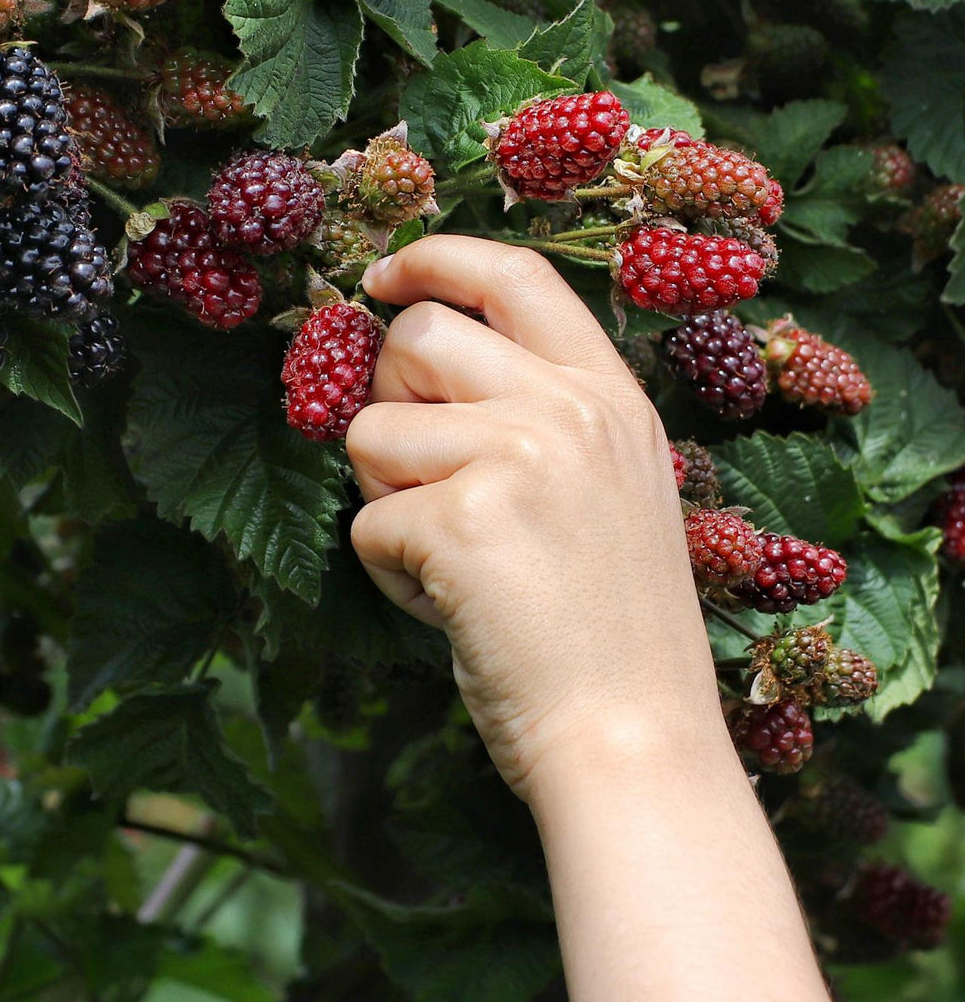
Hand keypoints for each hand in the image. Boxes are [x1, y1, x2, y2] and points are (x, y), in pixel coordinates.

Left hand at [348, 234, 723, 800]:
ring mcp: (520, 457)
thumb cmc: (613, 631)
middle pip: (418, 337)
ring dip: (386, 498)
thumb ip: (538, 415)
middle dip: (387, 397)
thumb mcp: (612, 489)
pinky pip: (366, 522)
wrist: (636, 742)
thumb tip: (417, 359)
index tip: (386, 276)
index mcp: (609, 396)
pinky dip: (389, 572)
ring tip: (451, 560)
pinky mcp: (464, 521)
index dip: (437, 259)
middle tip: (420, 474)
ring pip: (371, 430)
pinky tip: (451, 608)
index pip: (513, 272)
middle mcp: (569, 408)